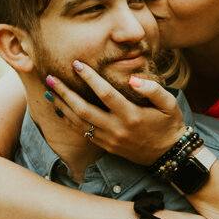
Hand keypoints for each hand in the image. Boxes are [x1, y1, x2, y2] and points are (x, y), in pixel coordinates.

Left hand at [44, 61, 186, 163]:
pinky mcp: (106, 146)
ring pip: (79, 123)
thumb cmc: (169, 124)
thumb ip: (152, 89)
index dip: (90, 78)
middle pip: (84, 110)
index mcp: (132, 116)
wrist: (169, 154)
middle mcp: (117, 129)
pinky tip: (59, 109)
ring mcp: (110, 139)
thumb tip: (132, 79)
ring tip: (49, 91)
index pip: (105, 94)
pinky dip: (69, 121)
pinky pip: (83, 133)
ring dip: (62, 106)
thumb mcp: (169, 104)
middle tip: (50, 77)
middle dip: (65, 93)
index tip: (76, 64)